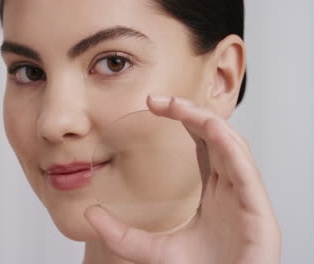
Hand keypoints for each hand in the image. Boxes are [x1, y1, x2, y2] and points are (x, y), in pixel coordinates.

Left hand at [84, 95, 280, 263]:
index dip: (183, 120)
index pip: (203, 144)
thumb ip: (121, 235)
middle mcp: (231, 188)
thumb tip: (90, 213)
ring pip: (231, 144)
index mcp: (214, 192)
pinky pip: (246, 169)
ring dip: (206, 120)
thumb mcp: (152, 251)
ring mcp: (246, 197)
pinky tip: (210, 128)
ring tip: (177, 107)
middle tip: (158, 99)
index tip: (154, 105)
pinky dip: (230, 145)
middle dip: (190, 112)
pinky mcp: (259, 211)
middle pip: (216, 136)